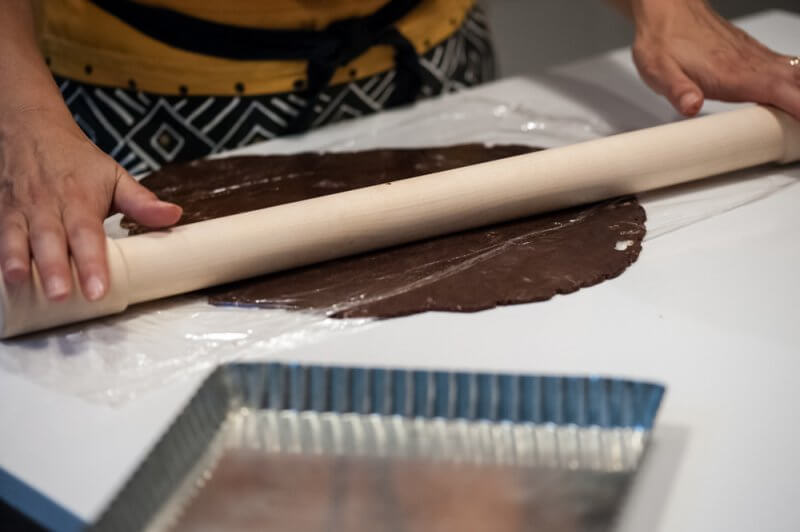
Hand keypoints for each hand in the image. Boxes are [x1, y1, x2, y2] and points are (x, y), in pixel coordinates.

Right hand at [0, 107, 181, 300]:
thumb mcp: (114, 176)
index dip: (93, 263)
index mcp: (79, 199)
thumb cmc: (77, 161)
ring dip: (17, 260)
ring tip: (20, 283)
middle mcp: (47, 205)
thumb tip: (174, 216)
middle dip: (54, 268)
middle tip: (61, 296)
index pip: (88, 234)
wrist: (31, 128)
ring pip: (15, 236)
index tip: (99, 289)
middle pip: (50, 239)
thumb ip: (141, 202)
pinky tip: (2, 276)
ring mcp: (19, 209)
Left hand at [629, 0, 799, 118]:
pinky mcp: (752, 54)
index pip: (782, 92)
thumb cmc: (664, 42)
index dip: (799, 108)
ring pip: (796, 73)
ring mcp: (754, 57)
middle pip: (797, 83)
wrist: (666, 10)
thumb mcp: (660, 72)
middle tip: (799, 130)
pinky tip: (794, 90)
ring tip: (798, 116)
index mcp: (735, 73)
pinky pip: (786, 67)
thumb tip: (691, 106)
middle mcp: (752, 64)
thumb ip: (678, 91)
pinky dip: (797, 80)